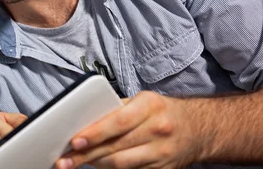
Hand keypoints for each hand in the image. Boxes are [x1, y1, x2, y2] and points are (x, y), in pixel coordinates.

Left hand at [56, 91, 197, 168]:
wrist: (197, 129)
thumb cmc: (160, 111)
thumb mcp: (142, 101)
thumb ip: (116, 108)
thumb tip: (85, 119)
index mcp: (150, 106)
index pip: (118, 122)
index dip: (95, 133)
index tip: (75, 141)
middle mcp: (158, 130)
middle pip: (117, 147)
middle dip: (87, 154)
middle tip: (66, 159)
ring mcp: (163, 153)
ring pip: (123, 164)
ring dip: (97, 164)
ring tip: (77, 162)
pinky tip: (99, 166)